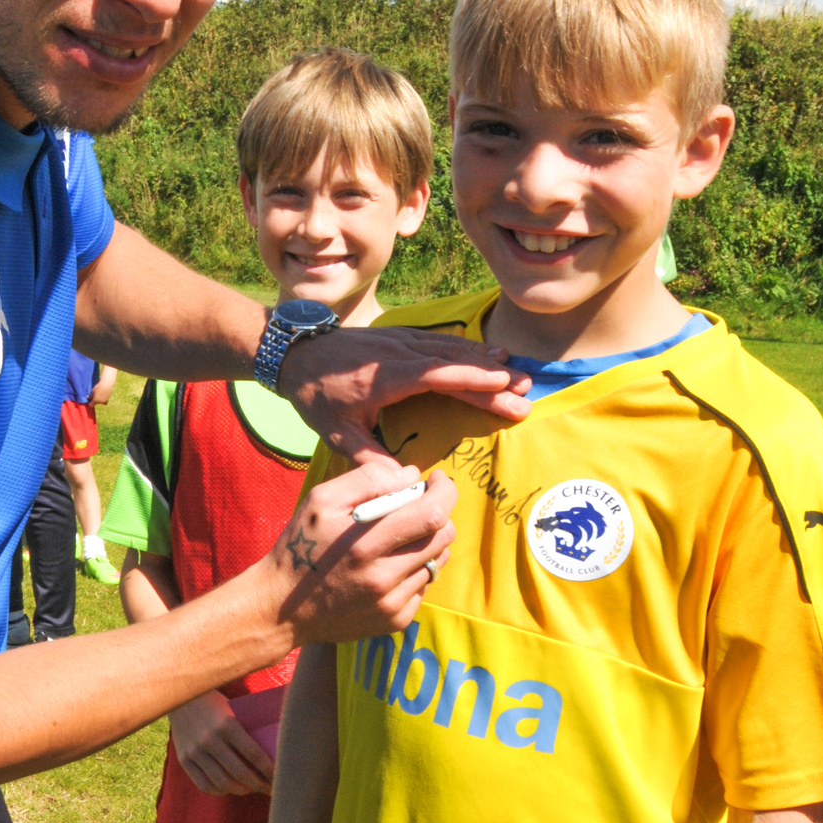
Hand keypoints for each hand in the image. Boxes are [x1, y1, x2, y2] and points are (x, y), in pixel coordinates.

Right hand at [170, 690, 273, 795]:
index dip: (269, 770)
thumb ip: (247, 730)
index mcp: (227, 724)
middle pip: (240, 773)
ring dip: (241, 790)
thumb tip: (275, 751)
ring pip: (223, 783)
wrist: (180, 698)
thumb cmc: (214, 704)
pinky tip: (230, 788)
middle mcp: (210, 739)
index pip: (254, 754)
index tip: (280, 778)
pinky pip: (204, 785)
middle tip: (270, 788)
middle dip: (259, 785)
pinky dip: (220, 791)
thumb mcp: (232, 711)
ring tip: (251, 789)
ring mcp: (195, 751)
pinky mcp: (184, 760)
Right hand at [259, 462, 456, 646]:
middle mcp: (383, 577)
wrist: (283, 607)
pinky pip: (424, 586)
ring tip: (401, 536)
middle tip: (419, 505)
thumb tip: (412, 475)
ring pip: (437, 561)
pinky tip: (389, 566)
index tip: (437, 480)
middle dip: (439, 513)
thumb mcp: (321, 500)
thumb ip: (367, 480)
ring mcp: (391, 603)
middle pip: (443, 537)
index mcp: (364, 543)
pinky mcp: (395, 620)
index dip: (445, 491)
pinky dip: (415, 569)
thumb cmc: (301, 546)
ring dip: (428, 541)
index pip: (432, 514)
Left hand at [278, 324, 531, 464]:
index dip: (472, 380)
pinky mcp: (401, 337)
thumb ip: (369, 458)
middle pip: (454, 363)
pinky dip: (468, 350)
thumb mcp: (336, 433)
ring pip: (452, 348)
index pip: (438, 375)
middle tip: (526, 392)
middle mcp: (400, 354)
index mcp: (387, 377)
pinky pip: (441, 341)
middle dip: (492, 378)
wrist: (296, 354)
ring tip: (518, 374)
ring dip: (486, 362)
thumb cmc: (316, 396)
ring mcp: (402, 341)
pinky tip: (489, 357)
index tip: (504, 386)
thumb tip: (403, 485)